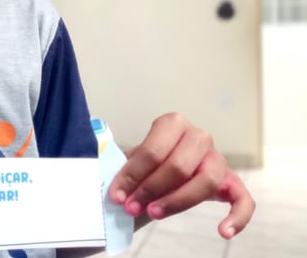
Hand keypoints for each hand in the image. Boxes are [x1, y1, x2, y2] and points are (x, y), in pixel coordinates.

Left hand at [108, 112, 254, 238]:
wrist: (160, 170)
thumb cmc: (145, 165)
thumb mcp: (131, 161)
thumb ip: (123, 169)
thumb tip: (111, 186)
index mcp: (172, 124)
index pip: (153, 150)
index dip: (132, 175)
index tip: (117, 195)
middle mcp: (199, 137)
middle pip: (178, 165)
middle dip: (151, 189)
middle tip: (131, 207)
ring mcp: (218, 159)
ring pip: (206, 181)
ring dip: (177, 202)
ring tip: (154, 214)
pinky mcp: (231, 182)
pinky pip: (244, 199)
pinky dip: (237, 217)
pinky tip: (223, 232)